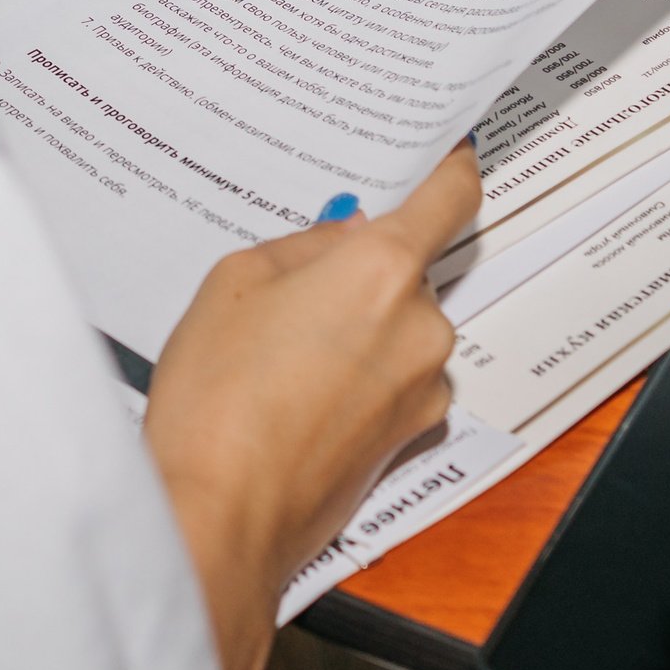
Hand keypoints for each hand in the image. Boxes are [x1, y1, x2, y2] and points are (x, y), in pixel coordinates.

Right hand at [143, 143, 481, 669]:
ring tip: (280, 357)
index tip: (447, 153)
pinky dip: (361, 380)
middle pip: (411, 270)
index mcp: (382, 268)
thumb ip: (303, 246)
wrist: (222, 515)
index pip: (451, 195)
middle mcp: (422, 324)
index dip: (451, 167)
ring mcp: (425, 386)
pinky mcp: (413, 435)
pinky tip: (297, 396)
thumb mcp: (234, 281)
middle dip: (362, 271)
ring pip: (402, 329)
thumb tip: (341, 237)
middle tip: (294, 287)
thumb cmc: (217, 401)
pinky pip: (397, 381)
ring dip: (360, 330)